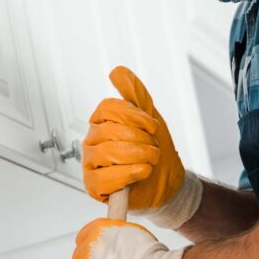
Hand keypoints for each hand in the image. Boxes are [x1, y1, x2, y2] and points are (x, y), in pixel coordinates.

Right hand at [82, 67, 201, 224]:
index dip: (135, 116)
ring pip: (109, 152)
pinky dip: (129, 175)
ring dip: (139, 157)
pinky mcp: (94, 186)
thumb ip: (136, 95)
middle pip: (112, 130)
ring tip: (150, 162)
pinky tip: (142, 173)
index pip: (109, 108)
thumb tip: (118, 71)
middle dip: (141, 140)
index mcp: (101, 122)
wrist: (167, 184)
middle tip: (152, 149)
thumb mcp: (150, 120)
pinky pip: (106, 178)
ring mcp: (91, 164)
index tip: (153, 127)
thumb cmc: (154, 152)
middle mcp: (92, 141)